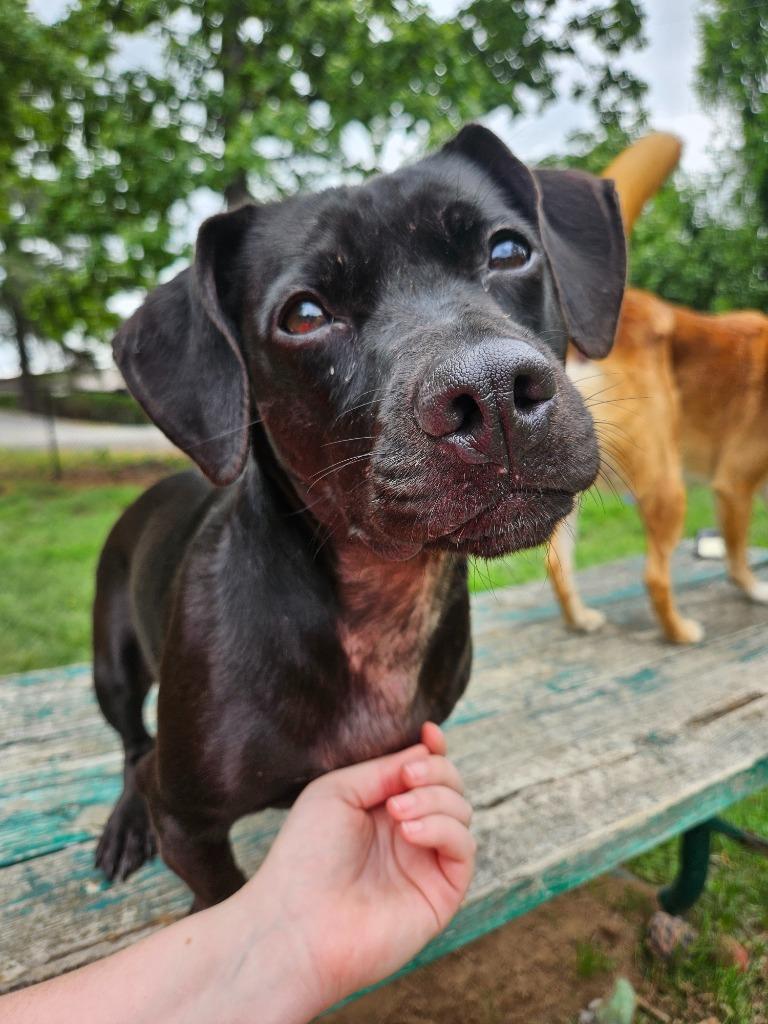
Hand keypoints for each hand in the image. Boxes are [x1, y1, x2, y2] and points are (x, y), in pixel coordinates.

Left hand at [238, 723, 474, 1012]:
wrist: (297, 924)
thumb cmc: (306, 855)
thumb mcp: (339, 791)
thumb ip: (384, 769)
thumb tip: (424, 752)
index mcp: (381, 807)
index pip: (423, 772)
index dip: (432, 750)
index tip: (429, 734)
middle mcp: (408, 833)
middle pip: (449, 785)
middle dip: (436, 771)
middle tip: (406, 779)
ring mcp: (426, 862)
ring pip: (461, 811)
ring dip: (435, 799)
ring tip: (397, 811)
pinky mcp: (441, 893)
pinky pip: (464, 847)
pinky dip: (445, 828)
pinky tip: (411, 832)